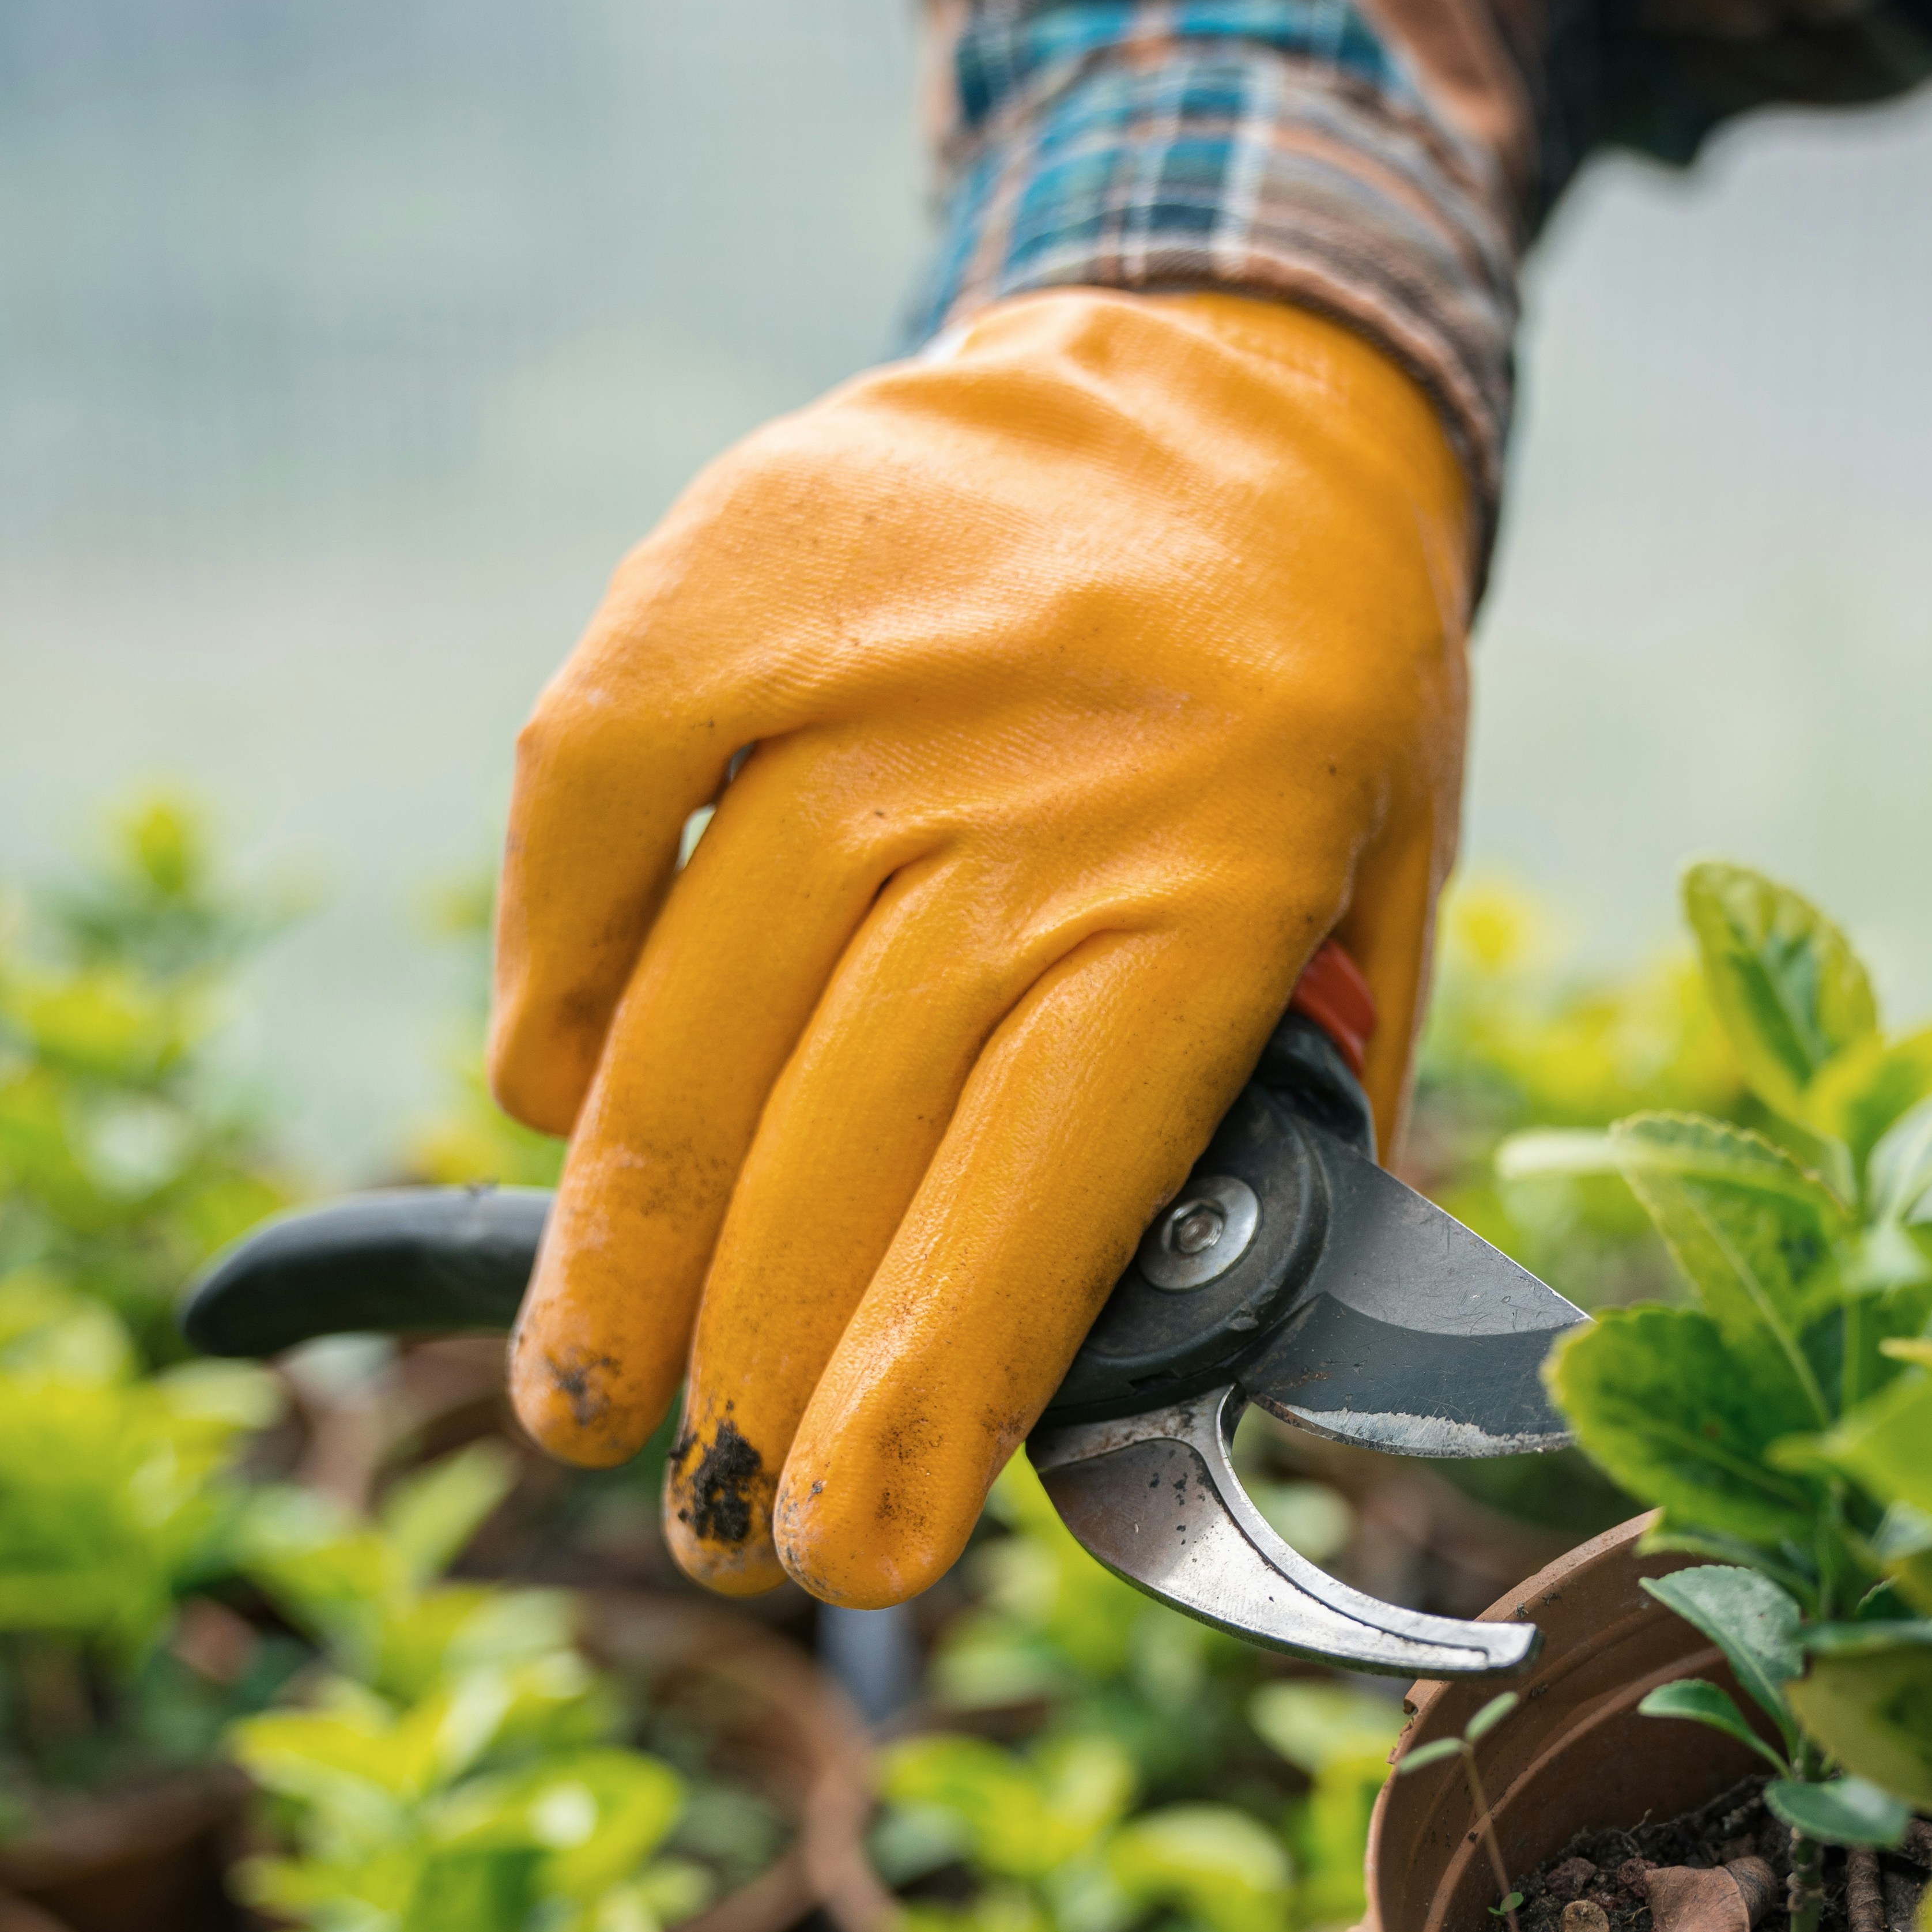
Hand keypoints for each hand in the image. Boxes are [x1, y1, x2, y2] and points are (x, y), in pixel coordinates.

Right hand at [489, 290, 1470, 1603]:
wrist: (1256, 380)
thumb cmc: (1317, 713)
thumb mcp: (1373, 921)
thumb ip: (1268, 1137)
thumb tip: (1108, 1379)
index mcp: (1215, 892)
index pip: (1029, 1200)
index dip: (918, 1394)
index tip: (837, 1551)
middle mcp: (1030, 784)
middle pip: (838, 1144)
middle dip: (758, 1379)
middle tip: (709, 1523)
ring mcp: (865, 668)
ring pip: (693, 1016)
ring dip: (626, 1246)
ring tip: (591, 1397)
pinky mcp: (730, 569)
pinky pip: (591, 808)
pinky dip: (559, 972)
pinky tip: (558, 1101)